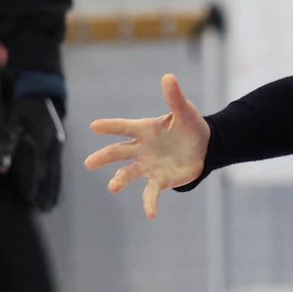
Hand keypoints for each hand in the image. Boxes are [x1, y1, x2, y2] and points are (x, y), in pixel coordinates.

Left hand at [1, 96, 65, 210]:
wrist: (41, 91)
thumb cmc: (22, 105)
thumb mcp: (11, 121)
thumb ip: (6, 144)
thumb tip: (1, 168)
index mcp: (44, 139)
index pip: (40, 167)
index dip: (36, 185)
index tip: (32, 200)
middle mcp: (54, 145)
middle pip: (52, 174)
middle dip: (48, 192)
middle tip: (44, 210)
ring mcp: (58, 145)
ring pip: (56, 172)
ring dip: (53, 190)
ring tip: (50, 206)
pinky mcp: (57, 145)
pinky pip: (56, 167)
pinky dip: (55, 180)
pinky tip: (53, 190)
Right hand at [83, 74, 210, 218]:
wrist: (204, 148)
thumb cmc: (191, 126)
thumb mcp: (186, 112)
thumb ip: (175, 98)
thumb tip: (168, 77)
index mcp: (145, 129)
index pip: (123, 126)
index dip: (110, 126)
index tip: (94, 126)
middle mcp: (142, 148)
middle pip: (118, 152)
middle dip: (104, 157)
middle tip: (88, 163)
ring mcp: (148, 165)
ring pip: (129, 173)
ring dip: (120, 180)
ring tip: (112, 187)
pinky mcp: (159, 180)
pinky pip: (151, 193)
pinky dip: (149, 203)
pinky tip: (150, 214)